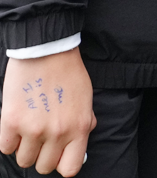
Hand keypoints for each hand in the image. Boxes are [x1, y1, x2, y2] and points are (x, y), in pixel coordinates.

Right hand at [1, 49, 94, 175]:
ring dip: (24, 148)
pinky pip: (6, 148)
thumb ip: (84, 125)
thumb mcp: (86, 101)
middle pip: (44, 167)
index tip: (57, 156)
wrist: (47, 52)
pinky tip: (16, 125)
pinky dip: (9, 140)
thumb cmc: (68, 74)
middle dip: (41, 155)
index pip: (70, 168)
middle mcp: (58, 133)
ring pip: (23, 160)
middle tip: (40, 139)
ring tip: (28, 129)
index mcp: (80, 128)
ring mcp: (34, 129)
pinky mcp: (12, 122)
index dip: (61, 164)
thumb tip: (78, 149)